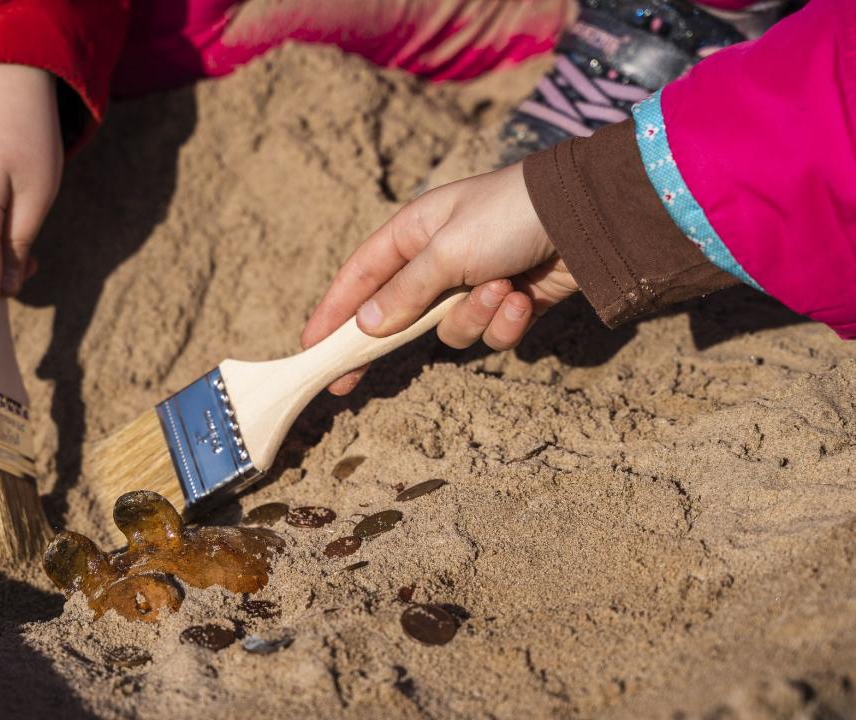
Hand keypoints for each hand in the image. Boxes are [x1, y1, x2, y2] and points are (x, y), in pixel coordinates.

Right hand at [301, 162, 578, 394]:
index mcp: (413, 234)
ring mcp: (474, 285)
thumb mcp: (447, 250)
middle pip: (396, 315)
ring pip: (449, 330)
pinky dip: (506, 321)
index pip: (359, 278)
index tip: (310, 346)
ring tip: (501, 290)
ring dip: (473, 317)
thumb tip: (365, 326)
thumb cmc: (508, 216)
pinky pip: (491, 333)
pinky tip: (524, 297)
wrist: (588, 216)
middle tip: (353, 382)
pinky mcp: (509, 305)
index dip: (332, 312)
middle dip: (387, 342)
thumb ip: (405, 292)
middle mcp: (439, 261)